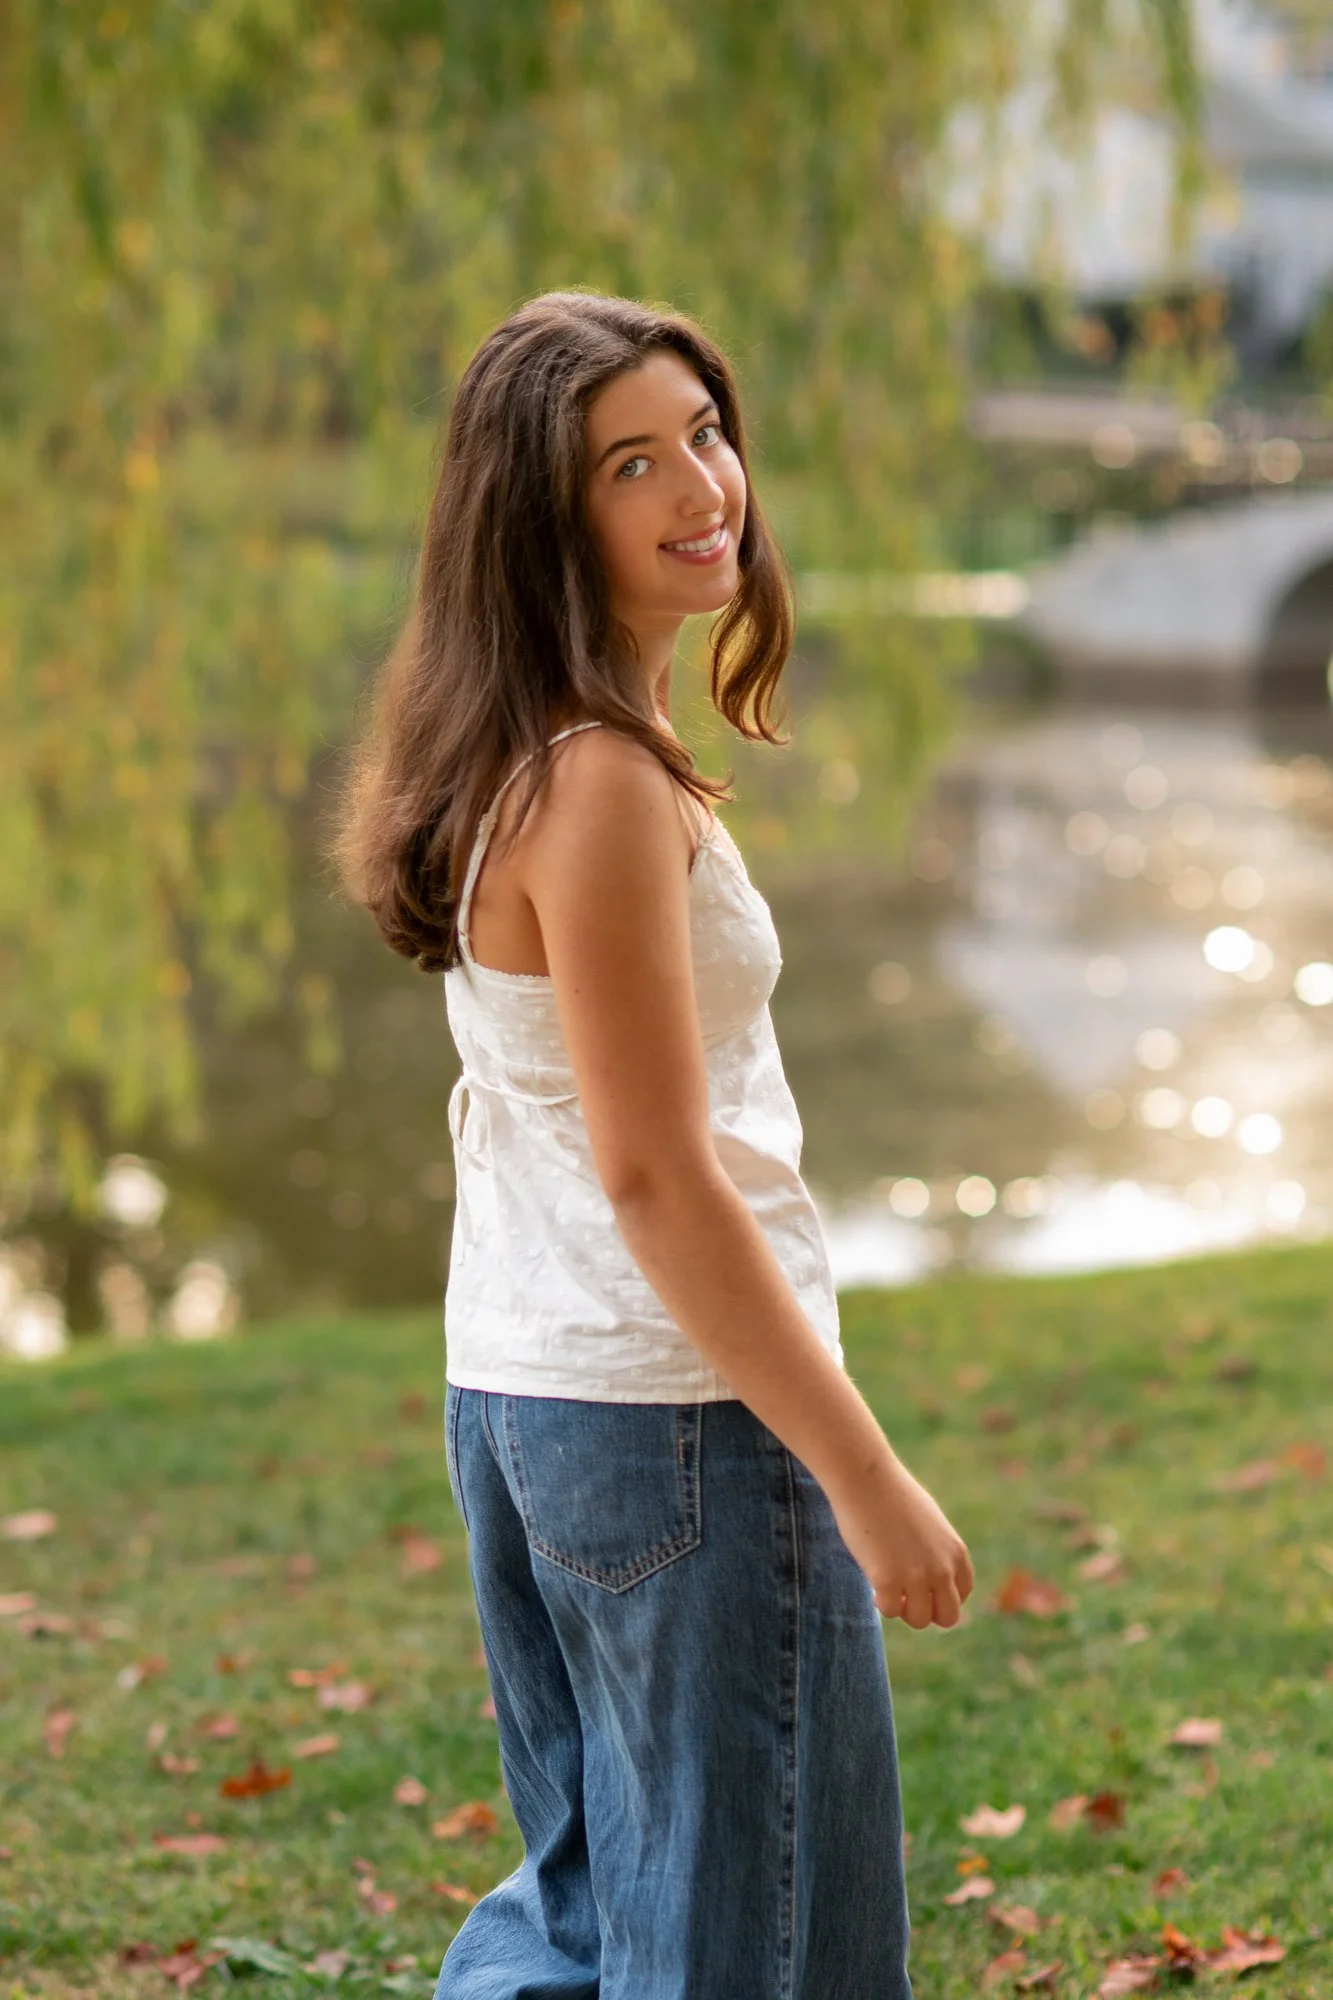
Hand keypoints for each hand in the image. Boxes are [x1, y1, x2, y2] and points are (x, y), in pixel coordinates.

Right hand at [829, 1454, 973, 1629]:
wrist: (867, 1479)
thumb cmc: (892, 1495)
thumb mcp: (929, 1524)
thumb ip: (937, 1551)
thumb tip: (932, 1580)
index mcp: (956, 1552)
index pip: (961, 1595)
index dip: (940, 1597)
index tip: (920, 1588)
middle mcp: (942, 1569)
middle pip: (947, 1617)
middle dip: (926, 1611)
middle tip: (905, 1595)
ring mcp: (916, 1577)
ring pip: (918, 1620)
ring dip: (902, 1608)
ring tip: (887, 1587)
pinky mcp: (888, 1581)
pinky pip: (890, 1611)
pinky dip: (881, 1603)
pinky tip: (873, 1583)